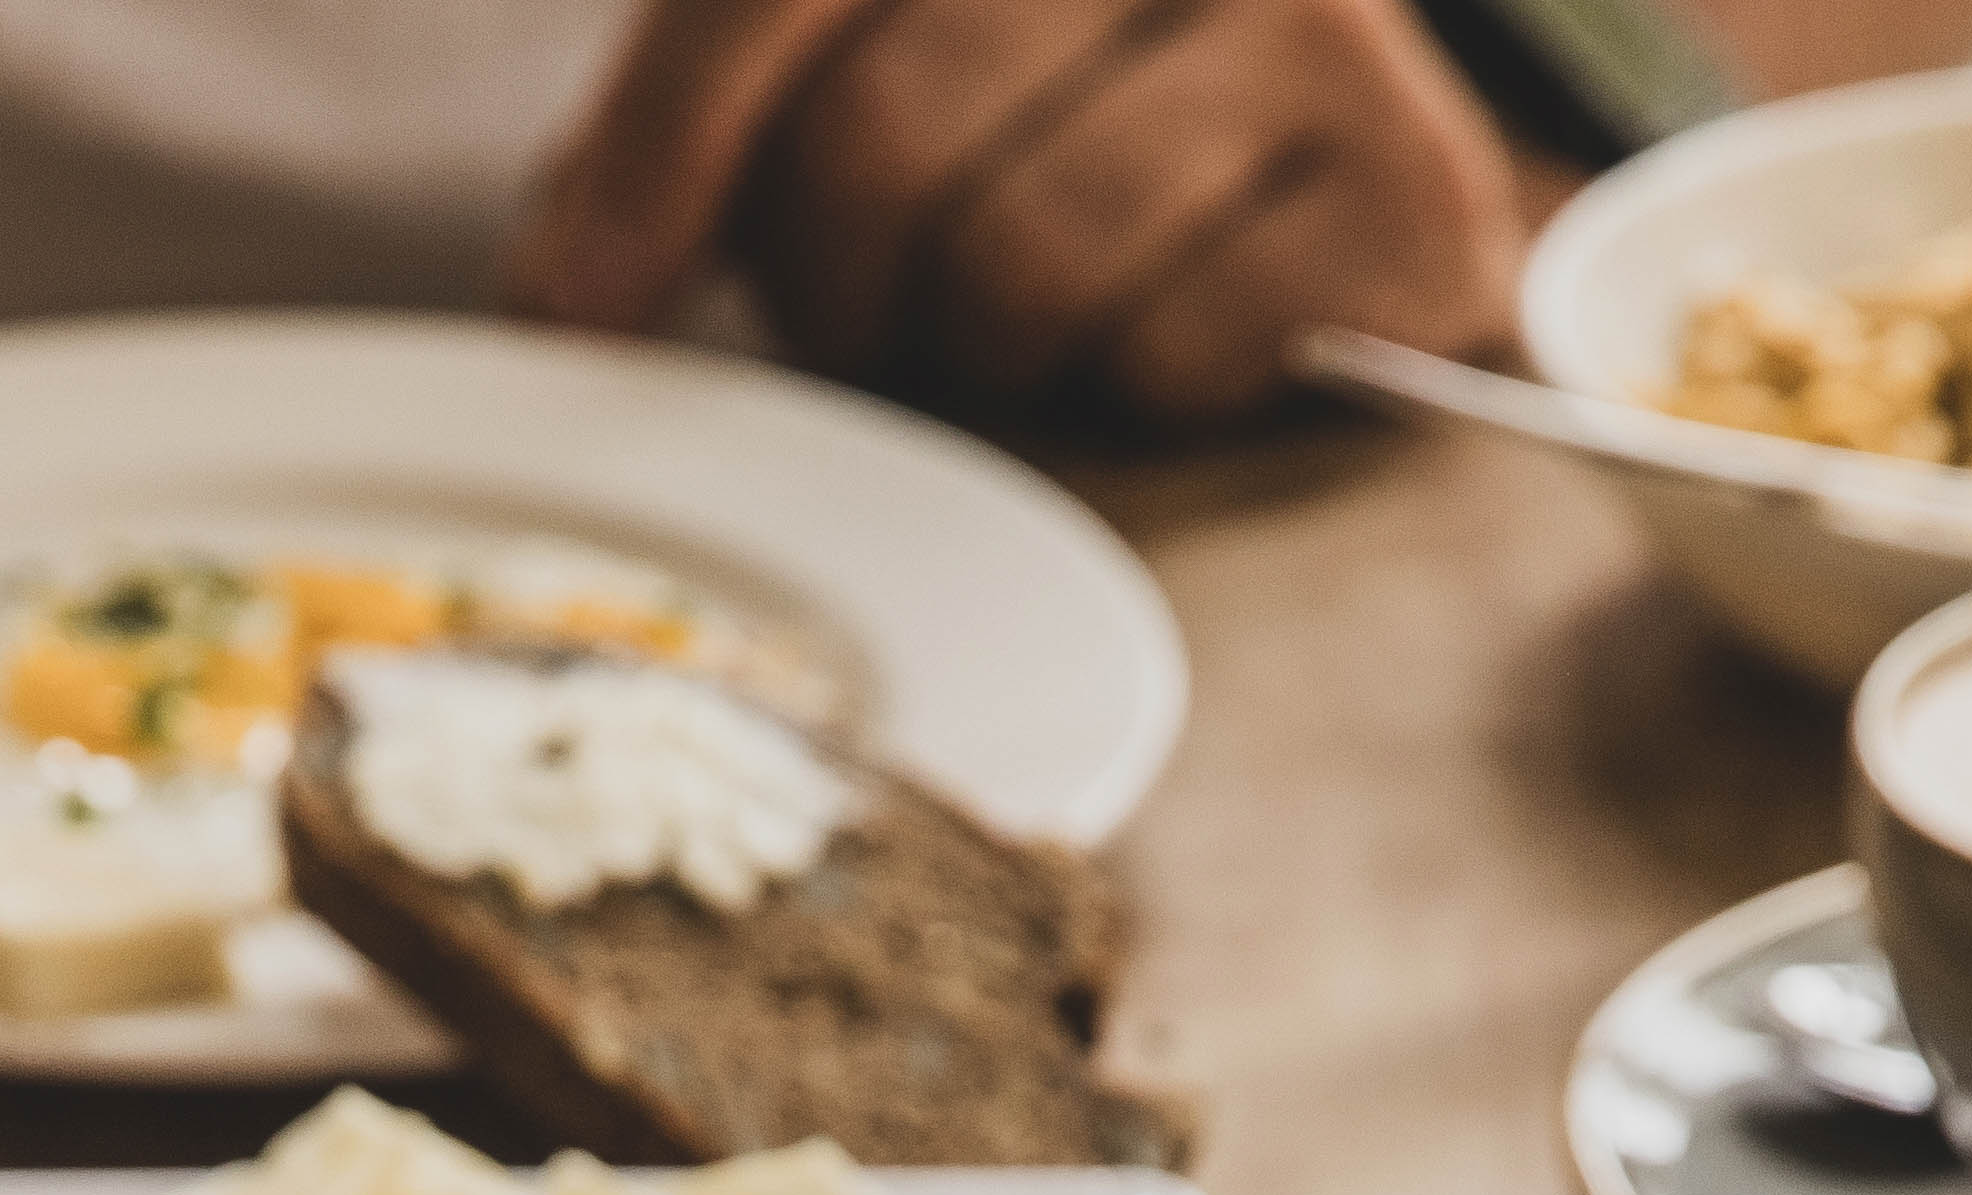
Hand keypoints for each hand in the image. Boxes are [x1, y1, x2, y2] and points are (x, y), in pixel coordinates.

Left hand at [510, 0, 1513, 429]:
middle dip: (838, 284)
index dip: (657, 153)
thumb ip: (728, 111)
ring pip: (1026, 257)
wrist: (1369, 154)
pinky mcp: (1402, 178)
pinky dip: (1144, 382)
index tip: (579, 308)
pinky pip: (1172, 342)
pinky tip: (1181, 318)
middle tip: (871, 318)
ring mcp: (1310, 24)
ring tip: (1028, 312)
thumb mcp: (899, 56)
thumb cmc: (1087, 103)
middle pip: (884, 136)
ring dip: (990, 346)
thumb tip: (570, 285)